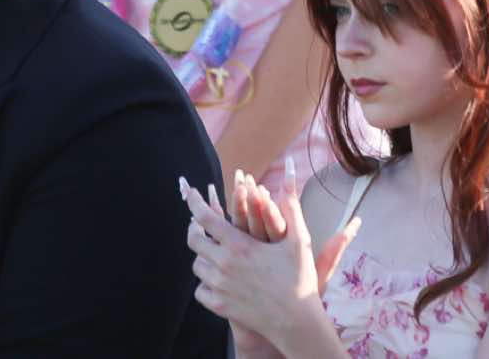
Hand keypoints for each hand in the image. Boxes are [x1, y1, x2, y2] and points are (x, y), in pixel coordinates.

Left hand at [182, 175, 358, 349]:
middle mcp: (224, 265)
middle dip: (194, 229)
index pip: (207, 219)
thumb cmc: (299, 276)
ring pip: (198, 265)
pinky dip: (206, 281)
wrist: (294, 319)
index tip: (189, 192)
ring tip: (215, 252)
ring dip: (203, 255)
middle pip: (194, 241)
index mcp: (240, 245)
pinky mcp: (217, 305)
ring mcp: (218, 286)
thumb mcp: (299, 237)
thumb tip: (292, 170)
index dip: (194, 203)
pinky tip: (219, 278)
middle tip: (199, 224)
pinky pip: (200, 289)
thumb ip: (290, 202)